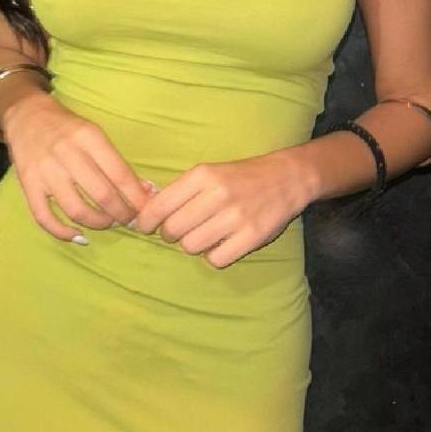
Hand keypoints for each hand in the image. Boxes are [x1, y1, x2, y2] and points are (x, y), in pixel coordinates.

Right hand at [1, 89, 154, 243]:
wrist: (27, 115)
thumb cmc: (68, 128)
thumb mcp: (95, 134)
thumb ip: (117, 163)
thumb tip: (146, 191)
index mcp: (89, 137)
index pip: (120, 174)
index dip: (137, 198)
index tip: (146, 210)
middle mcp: (67, 154)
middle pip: (102, 194)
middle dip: (122, 214)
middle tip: (129, 219)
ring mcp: (46, 171)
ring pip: (76, 210)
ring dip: (98, 223)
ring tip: (107, 222)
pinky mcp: (28, 184)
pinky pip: (44, 217)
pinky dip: (63, 232)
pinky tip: (78, 235)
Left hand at [130, 152, 308, 267]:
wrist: (285, 178)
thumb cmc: (239, 177)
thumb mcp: (208, 172)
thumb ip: (180, 190)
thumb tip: (146, 212)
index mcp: (202, 175)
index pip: (159, 205)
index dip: (146, 221)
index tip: (145, 226)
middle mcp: (217, 194)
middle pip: (173, 229)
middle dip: (170, 234)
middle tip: (178, 231)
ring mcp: (236, 217)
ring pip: (191, 246)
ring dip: (192, 245)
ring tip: (202, 235)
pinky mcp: (252, 236)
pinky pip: (216, 259)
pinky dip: (213, 256)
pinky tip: (220, 244)